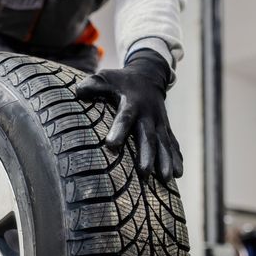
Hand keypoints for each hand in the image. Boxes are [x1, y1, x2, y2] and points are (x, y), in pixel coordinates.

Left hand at [74, 50, 182, 180]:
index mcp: (132, 103)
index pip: (125, 118)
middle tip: (143, 173)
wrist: (149, 75)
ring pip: (163, 144)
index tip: (111, 144)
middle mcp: (148, 114)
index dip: (119, 130)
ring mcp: (160, 122)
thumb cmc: (121, 81)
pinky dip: (176, 158)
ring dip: (165, 161)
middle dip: (147, 155)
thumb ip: (93, 84)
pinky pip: (172, 144)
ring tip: (165, 179)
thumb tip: (78, 91)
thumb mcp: (106, 77)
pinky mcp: (165, 128)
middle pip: (148, 137)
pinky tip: (178, 174)